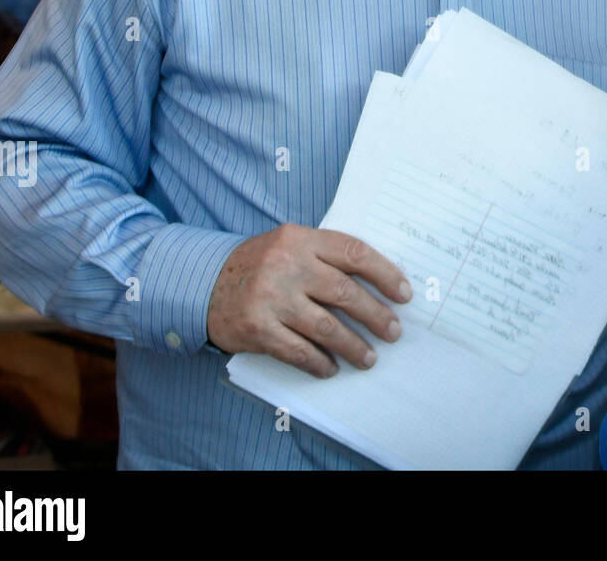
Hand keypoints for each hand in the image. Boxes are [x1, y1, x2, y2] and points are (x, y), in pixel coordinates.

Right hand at [206, 224, 411, 376]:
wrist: (203, 283)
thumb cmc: (260, 264)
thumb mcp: (290, 244)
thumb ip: (325, 256)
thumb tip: (378, 281)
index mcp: (300, 239)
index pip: (354, 253)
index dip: (384, 274)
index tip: (403, 294)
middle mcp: (286, 265)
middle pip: (344, 293)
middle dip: (375, 315)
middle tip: (394, 331)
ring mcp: (270, 298)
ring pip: (325, 327)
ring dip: (353, 345)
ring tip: (369, 357)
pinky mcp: (257, 329)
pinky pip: (298, 351)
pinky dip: (319, 362)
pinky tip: (331, 368)